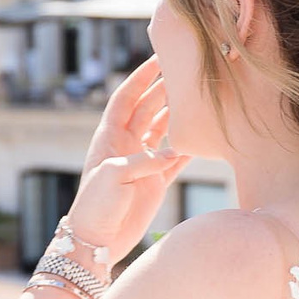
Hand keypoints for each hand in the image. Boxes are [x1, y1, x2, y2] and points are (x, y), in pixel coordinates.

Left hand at [65, 59, 187, 256]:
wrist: (96, 241)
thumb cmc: (96, 206)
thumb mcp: (115, 176)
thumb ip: (144, 160)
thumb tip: (176, 151)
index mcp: (109, 137)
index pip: (126, 98)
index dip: (141, 77)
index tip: (158, 58)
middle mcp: (126, 145)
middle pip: (147, 109)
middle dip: (164, 89)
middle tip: (186, 72)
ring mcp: (141, 163)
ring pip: (162, 130)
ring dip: (177, 114)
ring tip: (197, 98)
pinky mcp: (154, 183)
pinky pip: (174, 160)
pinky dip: (186, 148)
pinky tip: (201, 138)